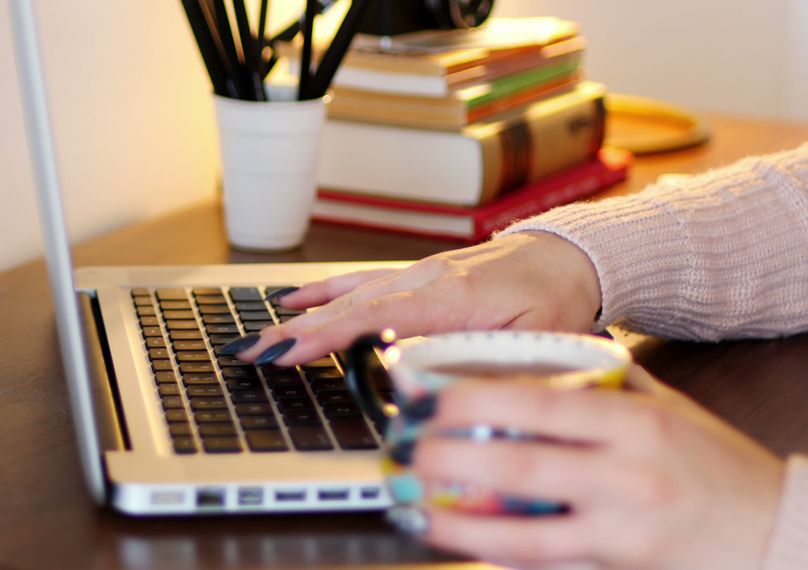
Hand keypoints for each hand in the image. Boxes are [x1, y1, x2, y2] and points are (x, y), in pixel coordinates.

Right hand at [233, 231, 601, 365]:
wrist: (568, 255)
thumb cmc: (557, 295)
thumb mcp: (543, 341)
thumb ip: (498, 371)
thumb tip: (456, 404)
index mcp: (454, 296)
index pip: (379, 315)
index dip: (331, 334)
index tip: (292, 350)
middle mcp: (426, 280)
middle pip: (350, 306)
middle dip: (298, 331)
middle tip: (254, 352)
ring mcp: (417, 275)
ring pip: (349, 294)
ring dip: (302, 316)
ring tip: (261, 336)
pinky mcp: (416, 277)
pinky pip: (361, 282)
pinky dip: (324, 292)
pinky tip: (294, 300)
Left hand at [403, 366, 783, 569]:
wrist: (770, 527)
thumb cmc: (712, 463)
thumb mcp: (666, 407)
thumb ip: (604, 382)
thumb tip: (537, 357)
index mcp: (635, 420)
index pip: (542, 405)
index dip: (478, 402)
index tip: (433, 398)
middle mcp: (627, 471)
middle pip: (523, 465)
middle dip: (453, 458)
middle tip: (407, 450)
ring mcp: (622, 524)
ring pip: (525, 525)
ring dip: (460, 516)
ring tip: (415, 501)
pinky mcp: (616, 562)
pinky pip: (543, 556)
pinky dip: (493, 548)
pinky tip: (457, 536)